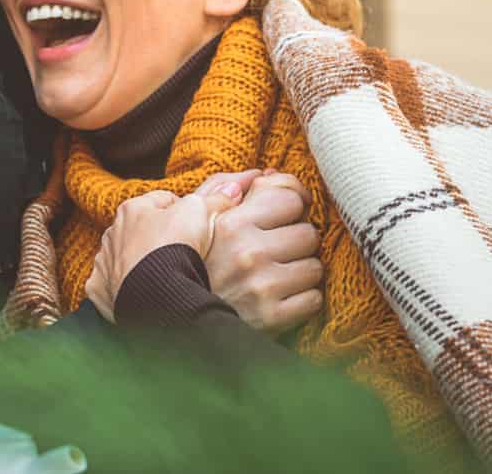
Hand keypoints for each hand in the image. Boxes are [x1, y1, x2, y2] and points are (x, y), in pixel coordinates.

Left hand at [85, 184, 243, 321]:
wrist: (155, 295)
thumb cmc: (175, 247)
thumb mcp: (200, 213)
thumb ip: (215, 199)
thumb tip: (232, 189)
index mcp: (133, 208)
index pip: (164, 201)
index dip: (186, 212)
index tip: (198, 226)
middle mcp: (113, 232)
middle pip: (143, 229)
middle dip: (161, 237)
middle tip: (185, 253)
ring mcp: (105, 262)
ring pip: (126, 257)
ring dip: (141, 262)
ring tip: (166, 275)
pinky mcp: (100, 289)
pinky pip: (111, 285)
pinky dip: (125, 288)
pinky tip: (142, 292)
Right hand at [204, 171, 322, 332]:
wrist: (176, 316)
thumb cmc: (192, 262)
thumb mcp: (197, 218)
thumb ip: (226, 188)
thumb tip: (265, 173)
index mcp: (231, 223)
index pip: (291, 199)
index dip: (292, 206)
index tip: (288, 214)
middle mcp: (248, 253)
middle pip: (309, 233)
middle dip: (296, 241)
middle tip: (279, 250)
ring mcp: (261, 287)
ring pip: (315, 267)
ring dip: (301, 271)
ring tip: (279, 274)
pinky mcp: (271, 318)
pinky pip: (313, 299)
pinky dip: (303, 299)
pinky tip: (282, 297)